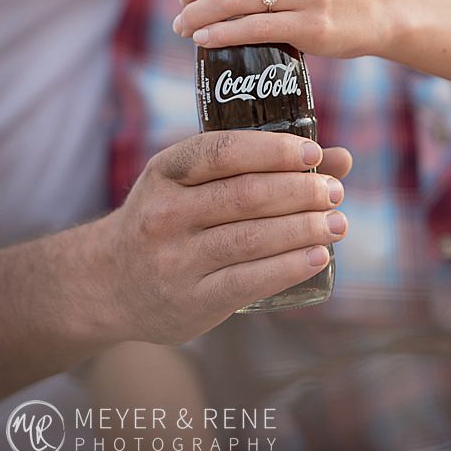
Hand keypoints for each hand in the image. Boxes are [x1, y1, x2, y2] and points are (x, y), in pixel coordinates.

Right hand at [98, 130, 351, 344]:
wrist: (108, 283)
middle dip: (301, 191)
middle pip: (246, 196)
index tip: (313, 153)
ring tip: (338, 223)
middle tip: (334, 193)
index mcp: (167, 172)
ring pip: (252, 238)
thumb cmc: (174, 219)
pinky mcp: (191, 300)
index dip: (274, 150)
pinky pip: (248, 281)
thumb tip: (342, 159)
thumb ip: (264, 166)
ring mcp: (175, 260)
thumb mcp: (198, 183)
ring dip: (305, 228)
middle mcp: (165, 214)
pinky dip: (289, 267)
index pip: (223, 152)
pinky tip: (318, 256)